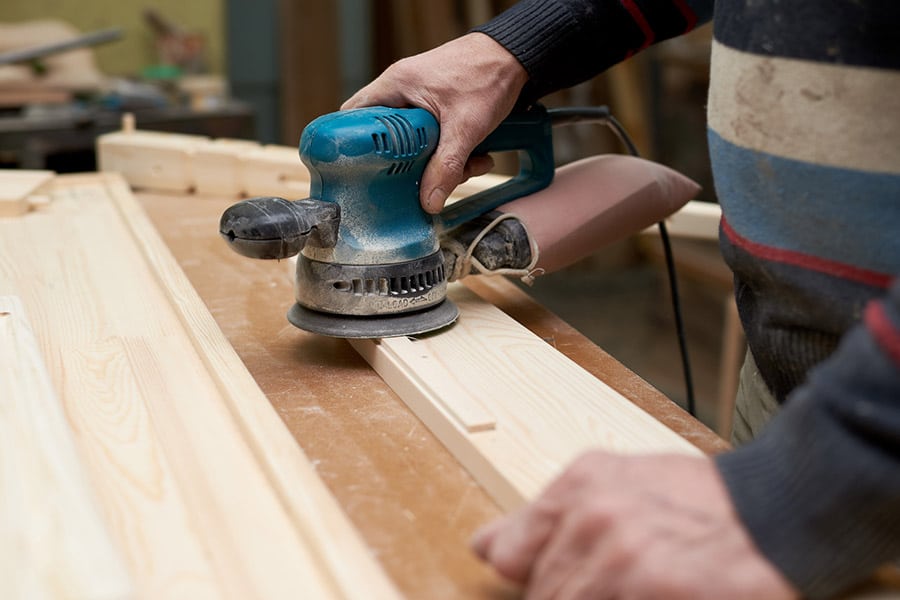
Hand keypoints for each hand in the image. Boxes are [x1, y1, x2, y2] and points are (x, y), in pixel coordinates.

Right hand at [342, 32, 527, 212]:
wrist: (516, 58)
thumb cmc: (487, 74)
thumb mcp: (465, 127)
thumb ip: (447, 166)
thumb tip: (430, 200)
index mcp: (396, 86)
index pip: (354, 117)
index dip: (356, 146)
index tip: (367, 172)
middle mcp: (403, 92)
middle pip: (387, 138)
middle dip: (410, 164)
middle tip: (424, 177)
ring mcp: (420, 100)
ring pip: (416, 144)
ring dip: (440, 162)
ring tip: (465, 167)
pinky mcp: (439, 110)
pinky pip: (435, 139)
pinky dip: (453, 153)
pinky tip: (475, 158)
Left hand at [471, 450, 797, 599]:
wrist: (774, 511)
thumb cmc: (697, 499)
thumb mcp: (612, 482)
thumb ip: (545, 514)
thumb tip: (485, 547)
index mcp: (578, 485)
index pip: (509, 555)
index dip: (529, 578)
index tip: (545, 582)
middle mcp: (592, 517)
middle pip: (543, 592)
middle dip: (567, 596)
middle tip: (612, 583)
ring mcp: (621, 559)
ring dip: (596, 599)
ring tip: (634, 583)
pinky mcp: (653, 591)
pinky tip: (648, 591)